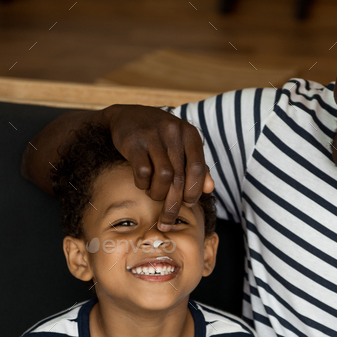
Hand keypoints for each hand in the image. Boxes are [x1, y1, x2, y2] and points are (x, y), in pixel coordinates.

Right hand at [104, 104, 214, 228]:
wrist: (126, 116)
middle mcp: (173, 133)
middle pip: (180, 177)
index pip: (198, 168)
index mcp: (189, 134)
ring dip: (158, 194)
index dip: (194, 191)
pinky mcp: (133, 143)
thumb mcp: (181, 146)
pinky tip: (143, 184)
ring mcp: (153, 136)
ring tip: (154, 195)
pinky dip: (143, 185)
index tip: (188, 204)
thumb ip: (196, 166)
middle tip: (168, 220)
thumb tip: (210, 189)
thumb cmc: (159, 136)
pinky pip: (143, 172)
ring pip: (163, 176)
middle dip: (174, 203)